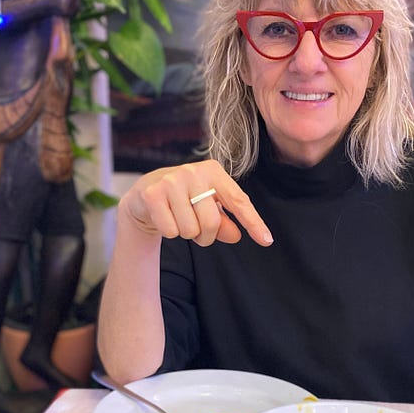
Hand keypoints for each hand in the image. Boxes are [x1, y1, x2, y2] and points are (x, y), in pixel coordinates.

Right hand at [119, 160, 273, 247]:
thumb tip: (236, 235)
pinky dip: (169, 232)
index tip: (267, 240)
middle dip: (205, 236)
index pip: (238, 201)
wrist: (146, 194)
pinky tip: (163, 217)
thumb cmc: (185, 200)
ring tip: (178, 218)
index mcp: (214, 172)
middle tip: (196, 228)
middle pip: (212, 223)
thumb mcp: (208, 208)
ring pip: (190, 230)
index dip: (253, 222)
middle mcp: (194, 172)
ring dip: (185, 233)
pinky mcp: (153, 194)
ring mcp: (172, 181)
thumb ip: (225, 222)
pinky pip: (171, 231)